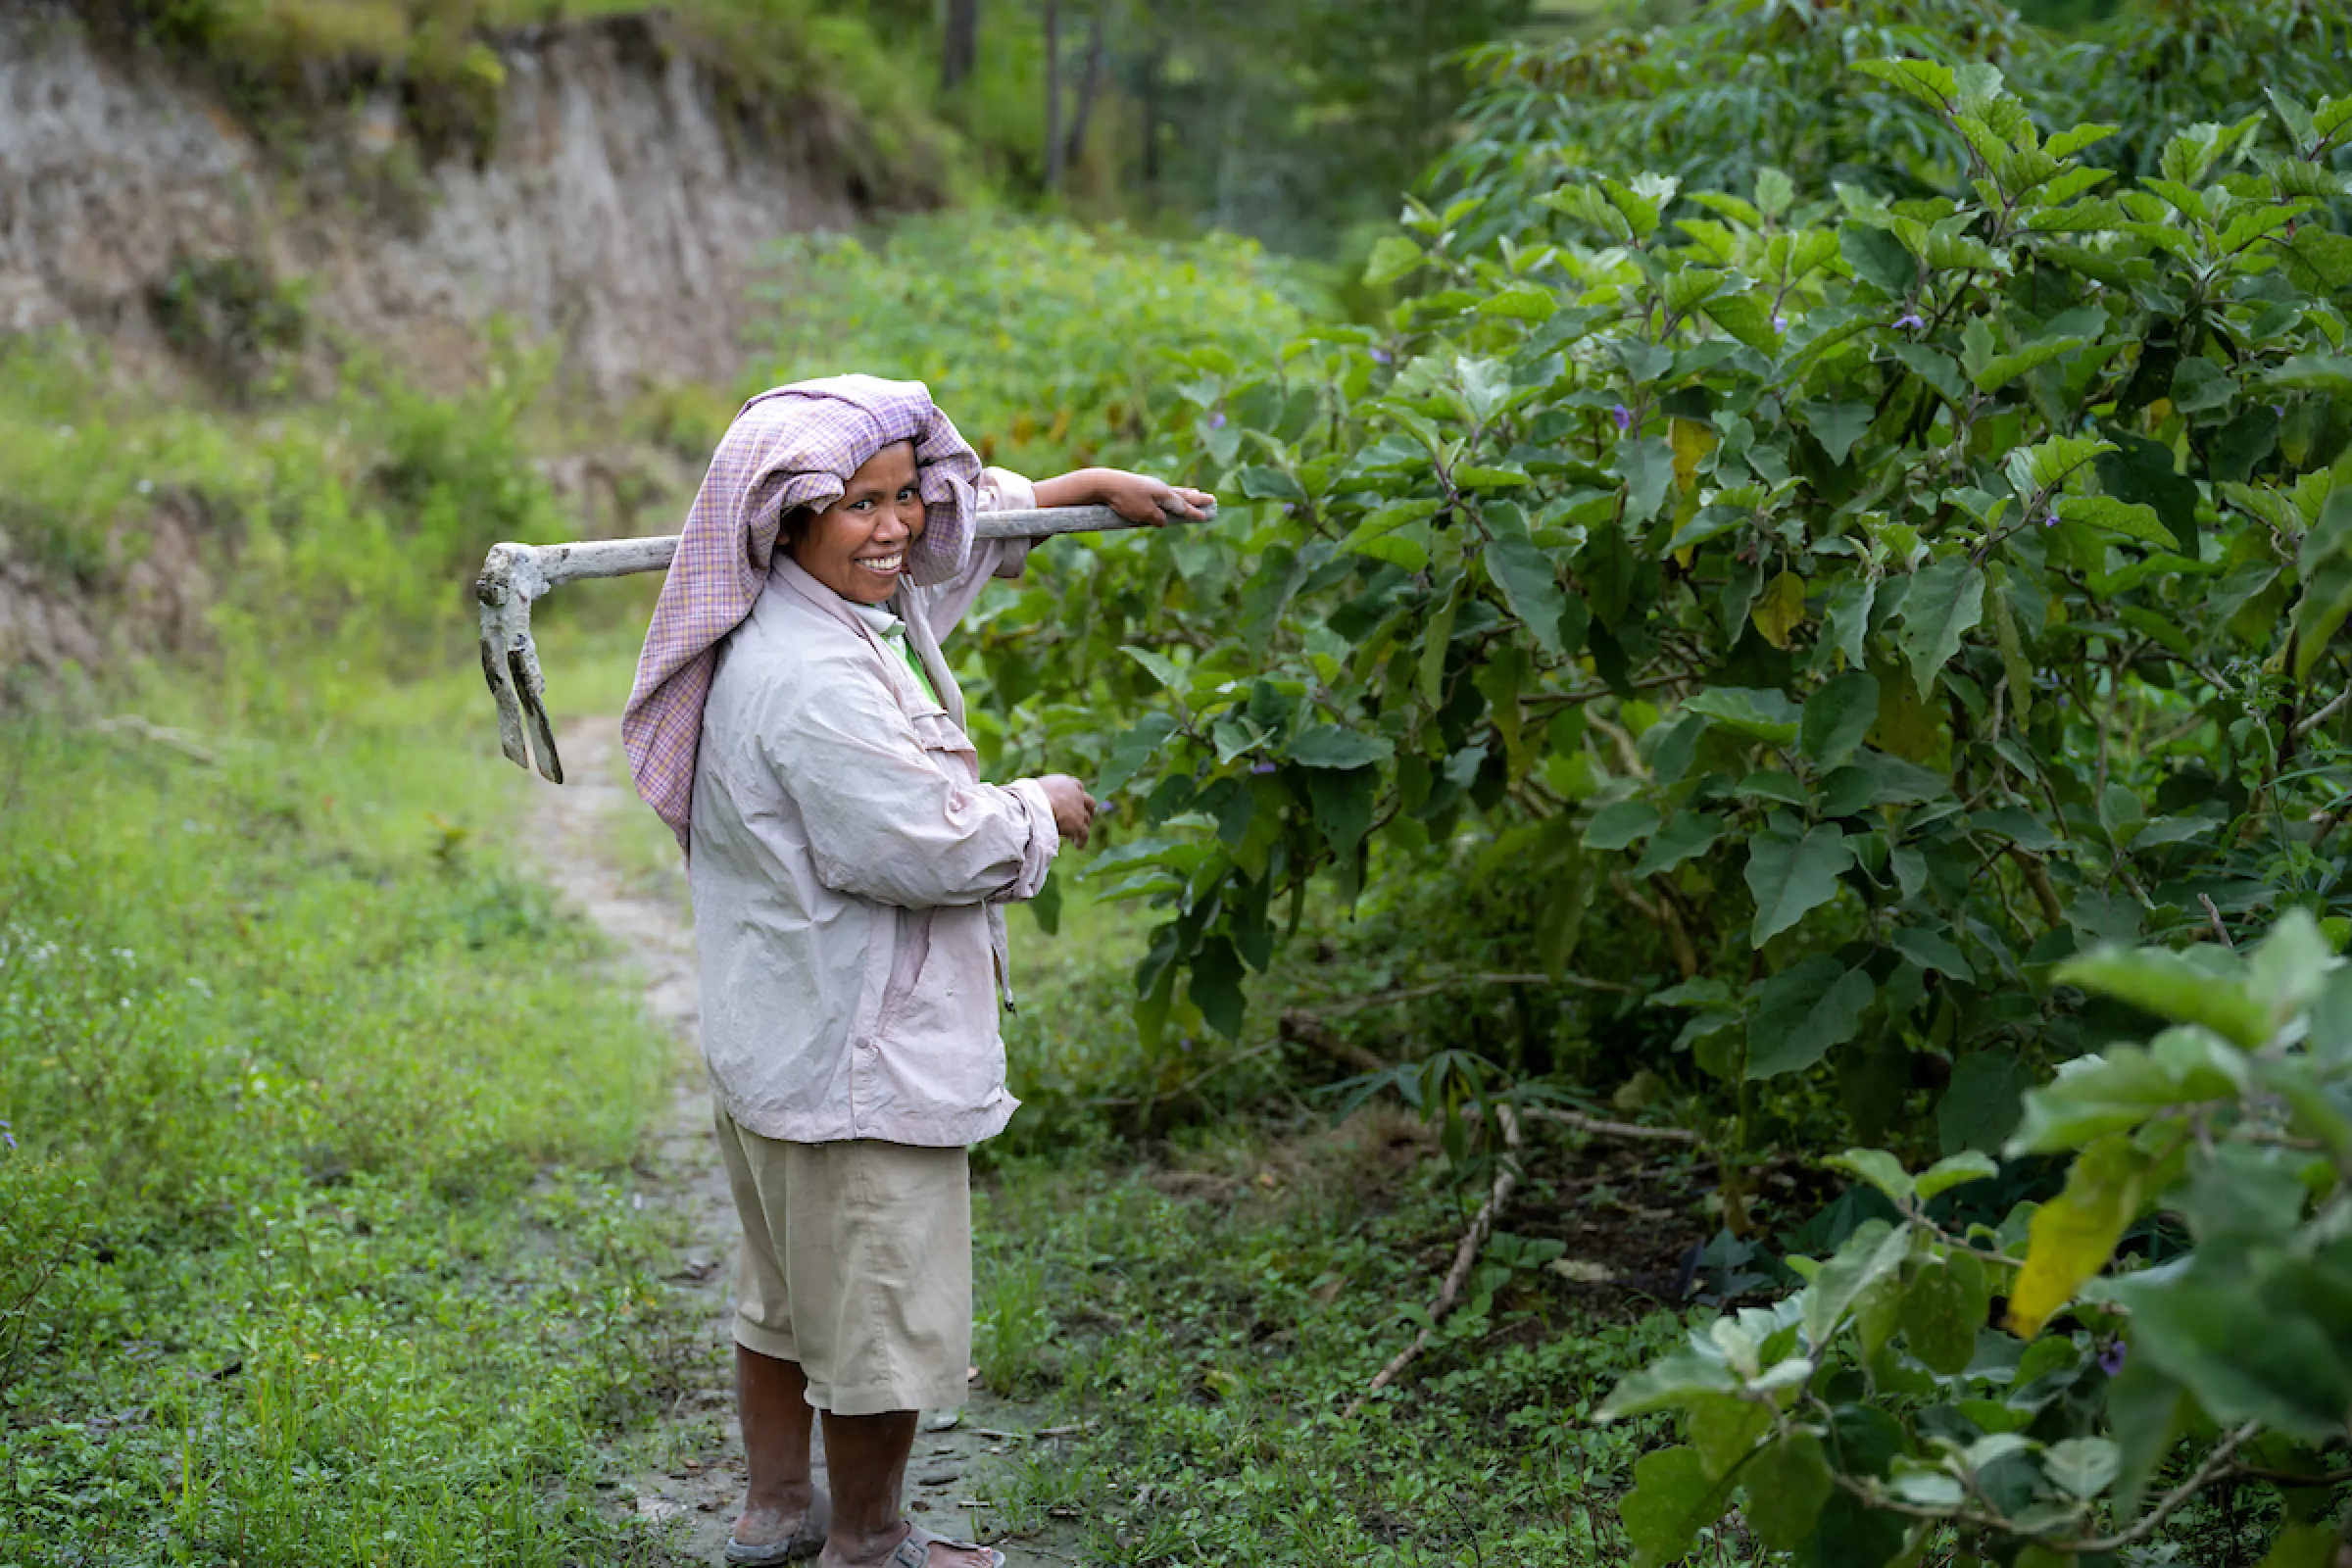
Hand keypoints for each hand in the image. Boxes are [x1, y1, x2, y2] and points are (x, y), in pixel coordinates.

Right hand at [1036, 774, 1096, 848]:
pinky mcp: (1078, 825)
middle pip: (1089, 803)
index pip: (1078, 786)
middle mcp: (1077, 794)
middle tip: (1082, 817)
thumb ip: (1045, 792)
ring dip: (1082, 827)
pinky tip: (1078, 846)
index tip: (1074, 801)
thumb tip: (1038, 799)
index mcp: (1067, 783)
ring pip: (1086, 820)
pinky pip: (1084, 835)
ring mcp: (1079, 810)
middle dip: (1087, 810)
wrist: (1035, 804)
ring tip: (1076, 835)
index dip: (1077, 795)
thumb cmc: (1030, 794)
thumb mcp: (1039, 788)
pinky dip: (1081, 841)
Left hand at [1092, 470, 1215, 526]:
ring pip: (1173, 491)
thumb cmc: (1125, 499)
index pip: (1183, 506)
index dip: (1195, 512)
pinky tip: (1169, 494)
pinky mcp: (1140, 487)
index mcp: (1164, 494)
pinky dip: (1171, 493)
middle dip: (1197, 499)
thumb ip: (1157, 518)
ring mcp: (1150, 486)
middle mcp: (1160, 488)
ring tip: (1195, 493)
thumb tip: (1164, 521)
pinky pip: (1162, 492)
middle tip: (1211, 499)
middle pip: (1183, 495)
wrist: (1104, 483)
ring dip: (1186, 494)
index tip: (1207, 515)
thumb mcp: (1144, 513)